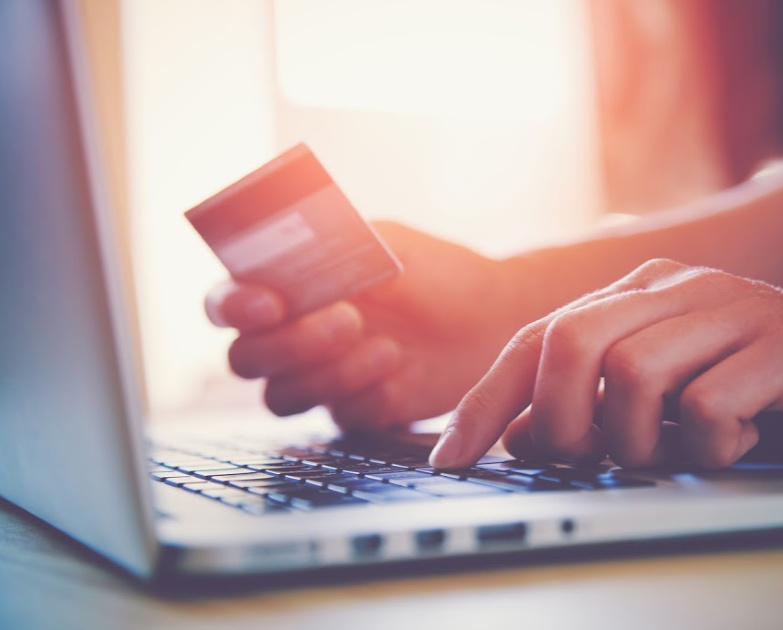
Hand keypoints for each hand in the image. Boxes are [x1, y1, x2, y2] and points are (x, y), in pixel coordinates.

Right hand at [204, 221, 526, 430]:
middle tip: (350, 319)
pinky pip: (337, 418)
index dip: (232, 307)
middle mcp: (292, 338)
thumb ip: (333, 242)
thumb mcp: (384, 242)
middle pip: (245, 359)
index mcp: (287, 290)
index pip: (227, 303)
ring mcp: (320, 379)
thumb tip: (289, 242)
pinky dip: (364, 397)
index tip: (268, 303)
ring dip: (328, 374)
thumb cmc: (434, 271)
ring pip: (281, 398)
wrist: (489, 316)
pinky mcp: (355, 411)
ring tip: (388, 347)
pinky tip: (400, 372)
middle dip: (290, 344)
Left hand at [430, 258, 782, 469]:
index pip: (535, 339)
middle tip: (582, 457)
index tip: (449, 457)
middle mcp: (672, 289)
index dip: (484, 401)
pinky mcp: (782, 344)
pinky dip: (709, 444)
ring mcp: (729, 309)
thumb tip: (515, 437)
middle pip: (570, 341)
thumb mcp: (655, 390)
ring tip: (671, 449)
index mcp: (632, 294)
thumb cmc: (744, 379)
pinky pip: (710, 404)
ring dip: (637, 439)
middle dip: (557, 418)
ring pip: (633, 373)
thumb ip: (586, 401)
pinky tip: (734, 443)